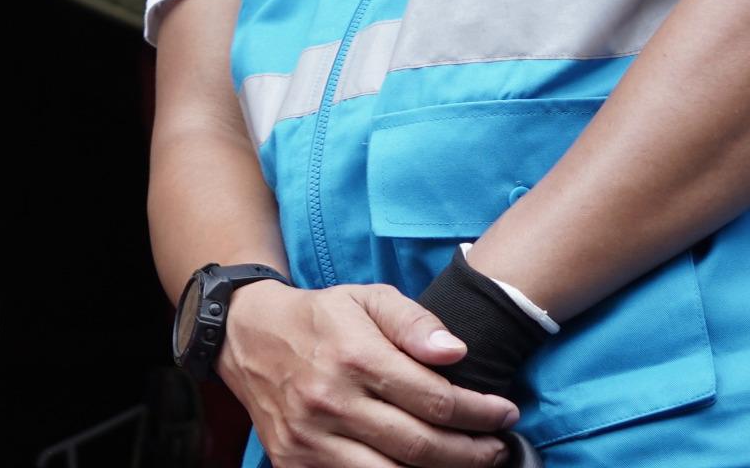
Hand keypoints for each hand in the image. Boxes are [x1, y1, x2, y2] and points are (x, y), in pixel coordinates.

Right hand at [218, 280, 520, 467]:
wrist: (245, 336)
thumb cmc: (319, 318)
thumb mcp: (367, 299)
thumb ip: (414, 322)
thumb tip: (456, 354)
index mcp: (353, 357)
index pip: (435, 401)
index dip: (481, 413)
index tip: (505, 413)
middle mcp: (329, 401)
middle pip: (421, 447)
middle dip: (473, 453)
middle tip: (496, 447)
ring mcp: (309, 439)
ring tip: (465, 461)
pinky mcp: (293, 462)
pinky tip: (417, 467)